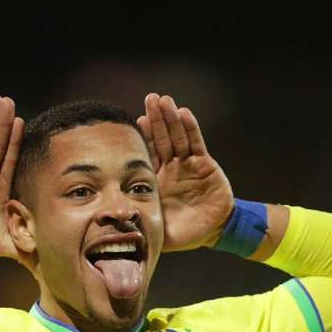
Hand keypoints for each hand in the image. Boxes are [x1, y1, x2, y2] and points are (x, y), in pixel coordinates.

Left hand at [137, 93, 233, 251]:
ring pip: (178, 137)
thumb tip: (119, 230)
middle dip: (156, 119)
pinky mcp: (204, 163)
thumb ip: (144, 226)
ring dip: (171, 118)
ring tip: (165, 100)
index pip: (148, 153)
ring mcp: (187, 163)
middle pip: (161, 139)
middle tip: (150, 99)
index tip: (136, 121)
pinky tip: (184, 113)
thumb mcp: (160, 231)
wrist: (213, 231)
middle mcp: (170, 167)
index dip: (143, 137)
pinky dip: (191, 128)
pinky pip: (196, 143)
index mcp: (156, 179)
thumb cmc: (184, 232)